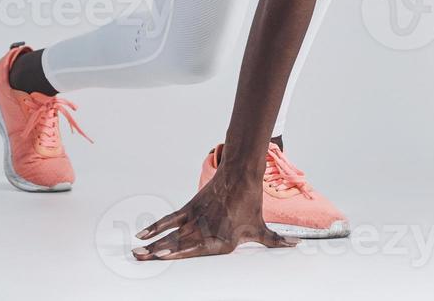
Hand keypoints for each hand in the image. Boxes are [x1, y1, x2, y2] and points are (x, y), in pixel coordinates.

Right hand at [132, 172, 297, 260]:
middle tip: (140, 258)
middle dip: (157, 253)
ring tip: (137, 252)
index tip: (161, 257)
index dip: (176, 254)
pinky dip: (156, 226)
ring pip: (170, 234)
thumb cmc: (251, 203)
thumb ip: (275, 241)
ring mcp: (196, 219)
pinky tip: (144, 233)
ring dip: (153, 244)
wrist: (242, 174)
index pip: (195, 251)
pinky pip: (170, 219)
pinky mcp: (191, 207)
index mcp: (220, 240)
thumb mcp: (262, 227)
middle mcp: (205, 230)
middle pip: (177, 244)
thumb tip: (295, 246)